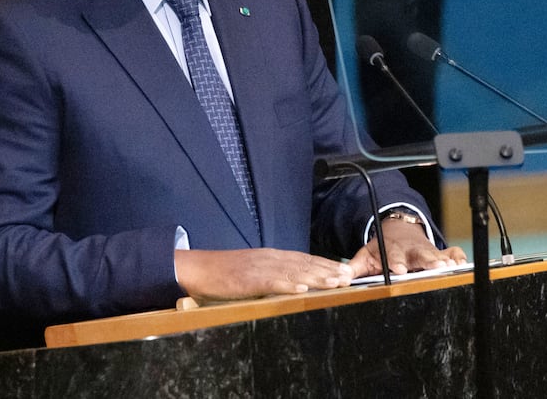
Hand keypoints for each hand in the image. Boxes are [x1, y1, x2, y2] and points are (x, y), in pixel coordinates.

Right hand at [175, 248, 353, 303]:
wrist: (196, 268)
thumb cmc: (223, 273)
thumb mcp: (252, 271)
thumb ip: (271, 275)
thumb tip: (292, 283)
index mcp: (271, 257)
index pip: (304, 259)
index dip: (325, 265)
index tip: (344, 271)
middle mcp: (269, 259)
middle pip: (305, 264)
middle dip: (328, 270)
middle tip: (349, 277)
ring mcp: (259, 268)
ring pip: (294, 271)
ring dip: (317, 277)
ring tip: (336, 282)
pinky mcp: (248, 279)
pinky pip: (271, 282)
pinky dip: (288, 285)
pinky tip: (303, 289)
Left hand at [346, 219, 467, 277]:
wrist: (397, 230)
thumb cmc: (382, 248)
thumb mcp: (366, 256)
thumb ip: (353, 267)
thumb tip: (341, 278)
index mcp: (393, 251)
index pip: (394, 257)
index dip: (397, 263)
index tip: (400, 270)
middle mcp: (411, 251)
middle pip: (420, 255)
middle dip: (428, 261)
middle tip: (436, 267)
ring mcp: (426, 250)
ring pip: (437, 254)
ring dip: (444, 260)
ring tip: (452, 266)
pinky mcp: (438, 252)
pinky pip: (452, 252)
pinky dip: (458, 257)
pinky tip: (463, 263)